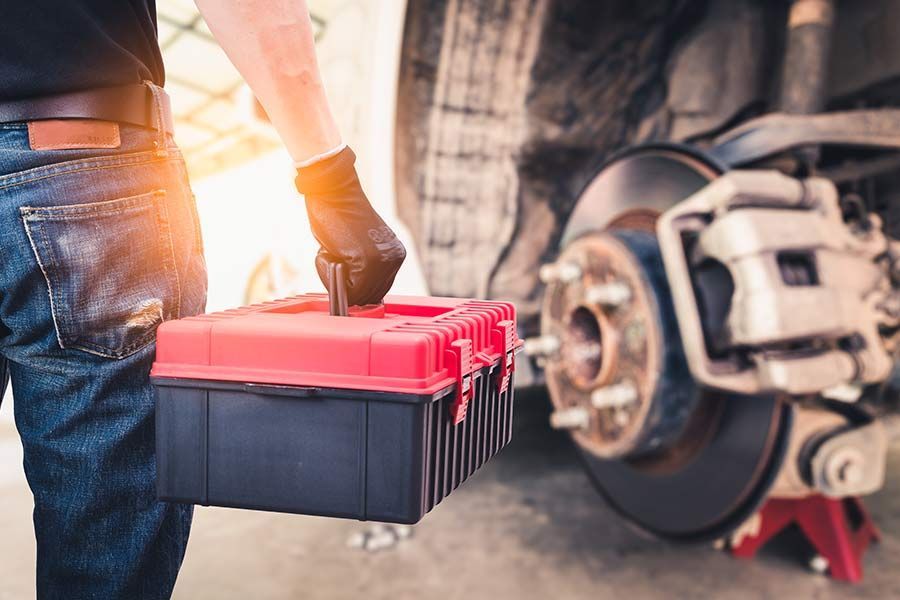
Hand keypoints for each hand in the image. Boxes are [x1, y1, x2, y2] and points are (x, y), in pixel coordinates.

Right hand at [295, 147, 405, 305]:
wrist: (333, 189)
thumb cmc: (338, 215)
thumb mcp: (359, 247)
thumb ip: (363, 270)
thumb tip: (356, 297)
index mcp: (395, 255)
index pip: (376, 291)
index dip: (352, 284)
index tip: (341, 261)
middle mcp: (394, 259)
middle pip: (368, 297)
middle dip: (345, 284)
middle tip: (334, 255)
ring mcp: (383, 261)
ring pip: (357, 296)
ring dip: (335, 278)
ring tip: (331, 251)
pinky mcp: (367, 261)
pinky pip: (346, 288)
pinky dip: (327, 273)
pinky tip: (327, 249)